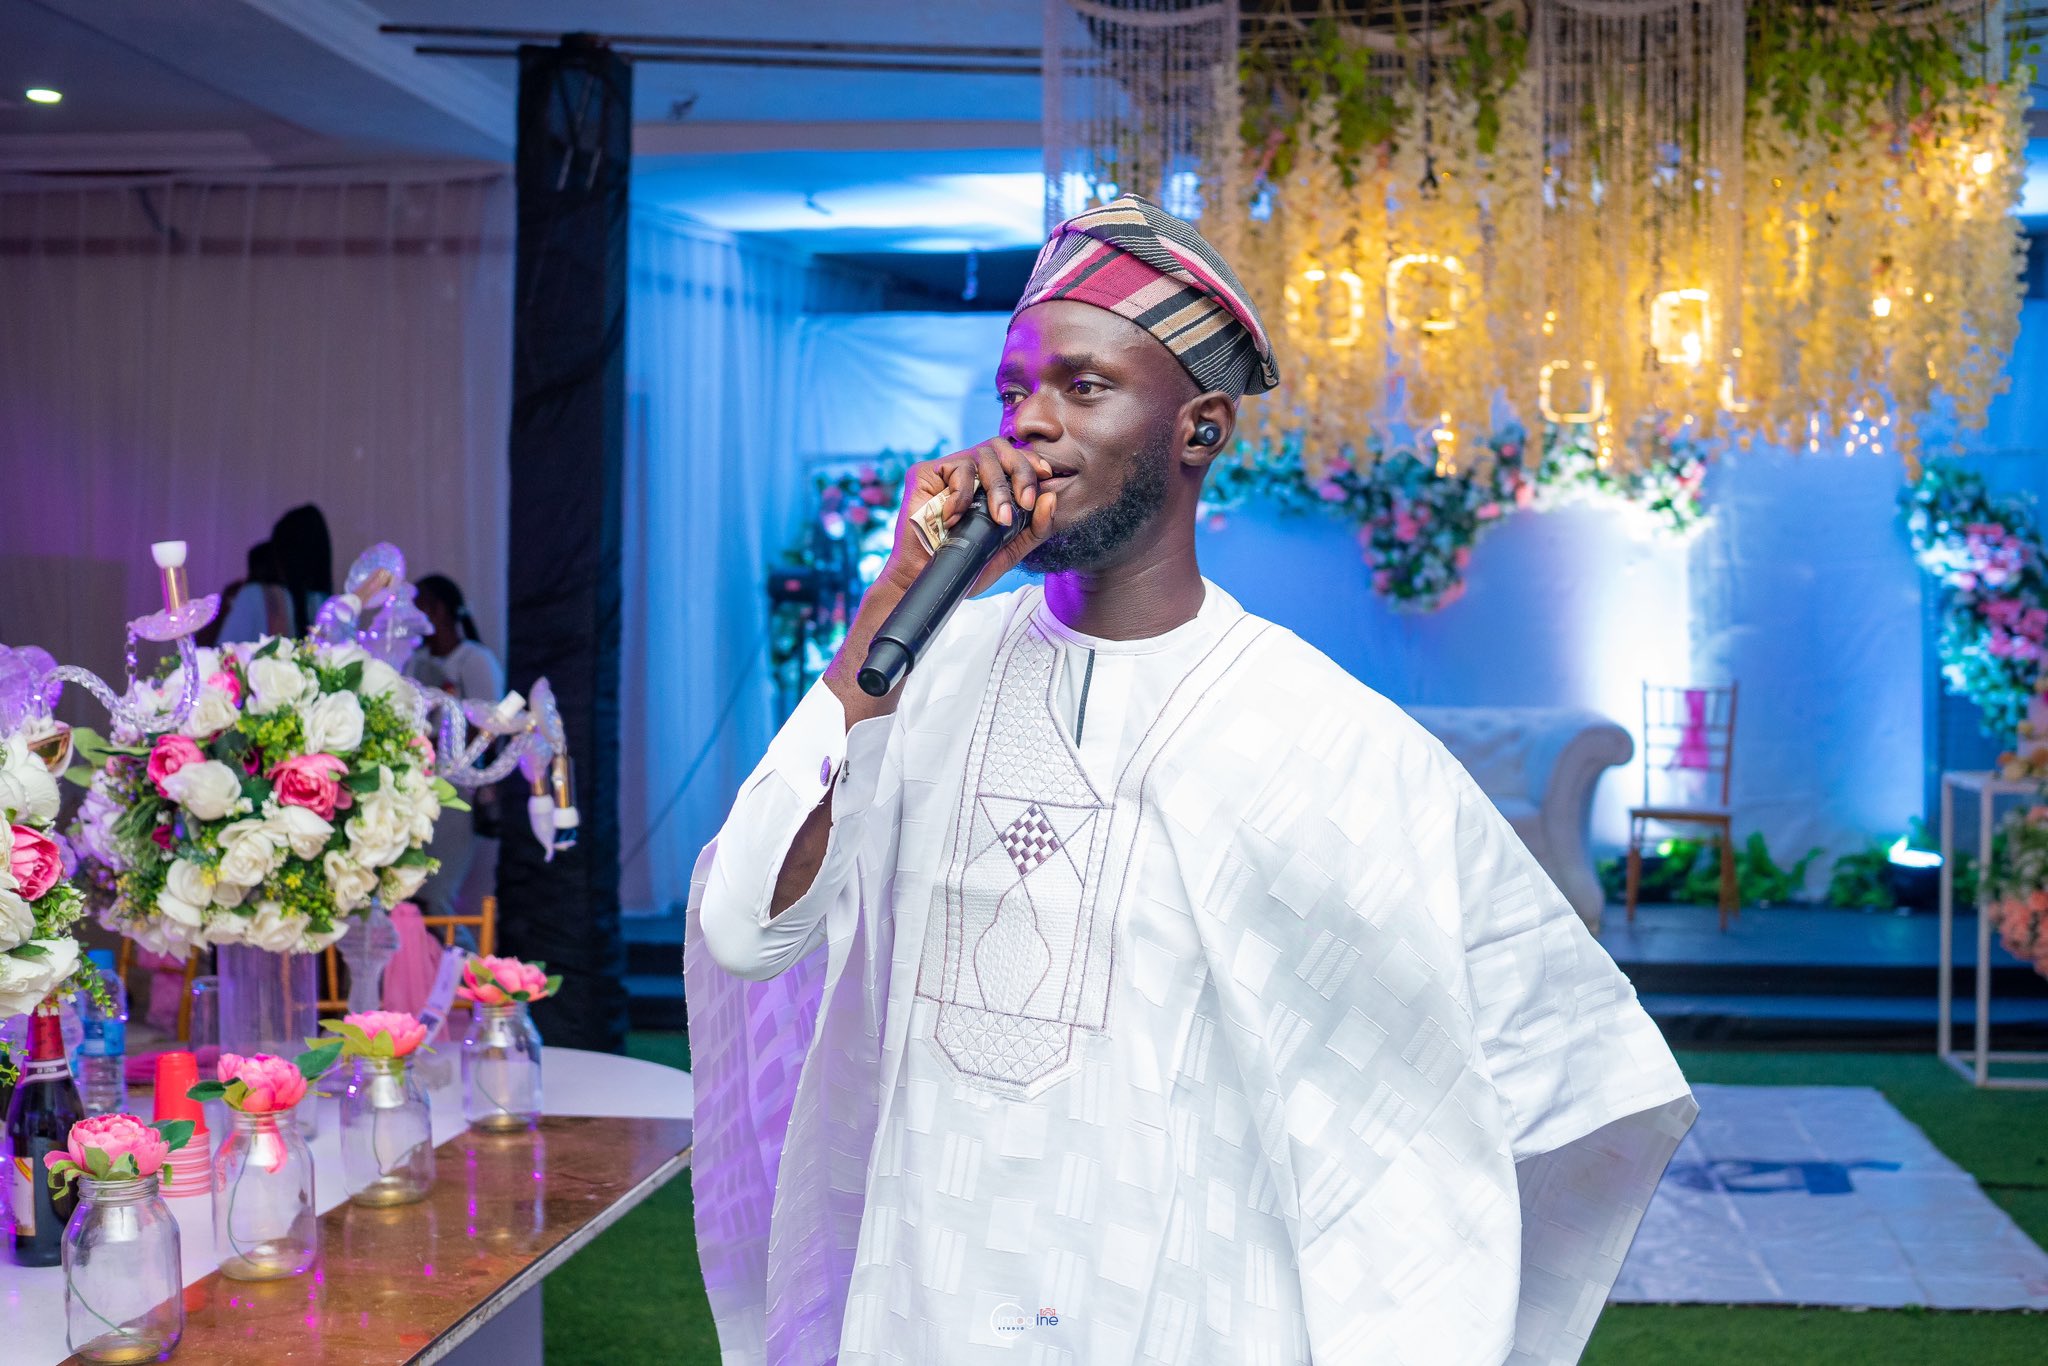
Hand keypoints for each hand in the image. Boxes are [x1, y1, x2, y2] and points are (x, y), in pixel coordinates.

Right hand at [876, 439, 1059, 597]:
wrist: (927, 580)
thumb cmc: (967, 566)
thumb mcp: (1010, 551)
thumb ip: (1035, 528)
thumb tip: (1051, 497)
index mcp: (990, 483)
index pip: (1014, 458)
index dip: (1031, 460)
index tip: (1045, 475)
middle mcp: (970, 473)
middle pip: (1000, 448)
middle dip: (1020, 472)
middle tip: (1025, 503)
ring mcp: (947, 471)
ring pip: (981, 455)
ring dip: (996, 488)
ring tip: (998, 519)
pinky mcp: (924, 474)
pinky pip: (954, 469)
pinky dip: (962, 494)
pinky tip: (956, 519)